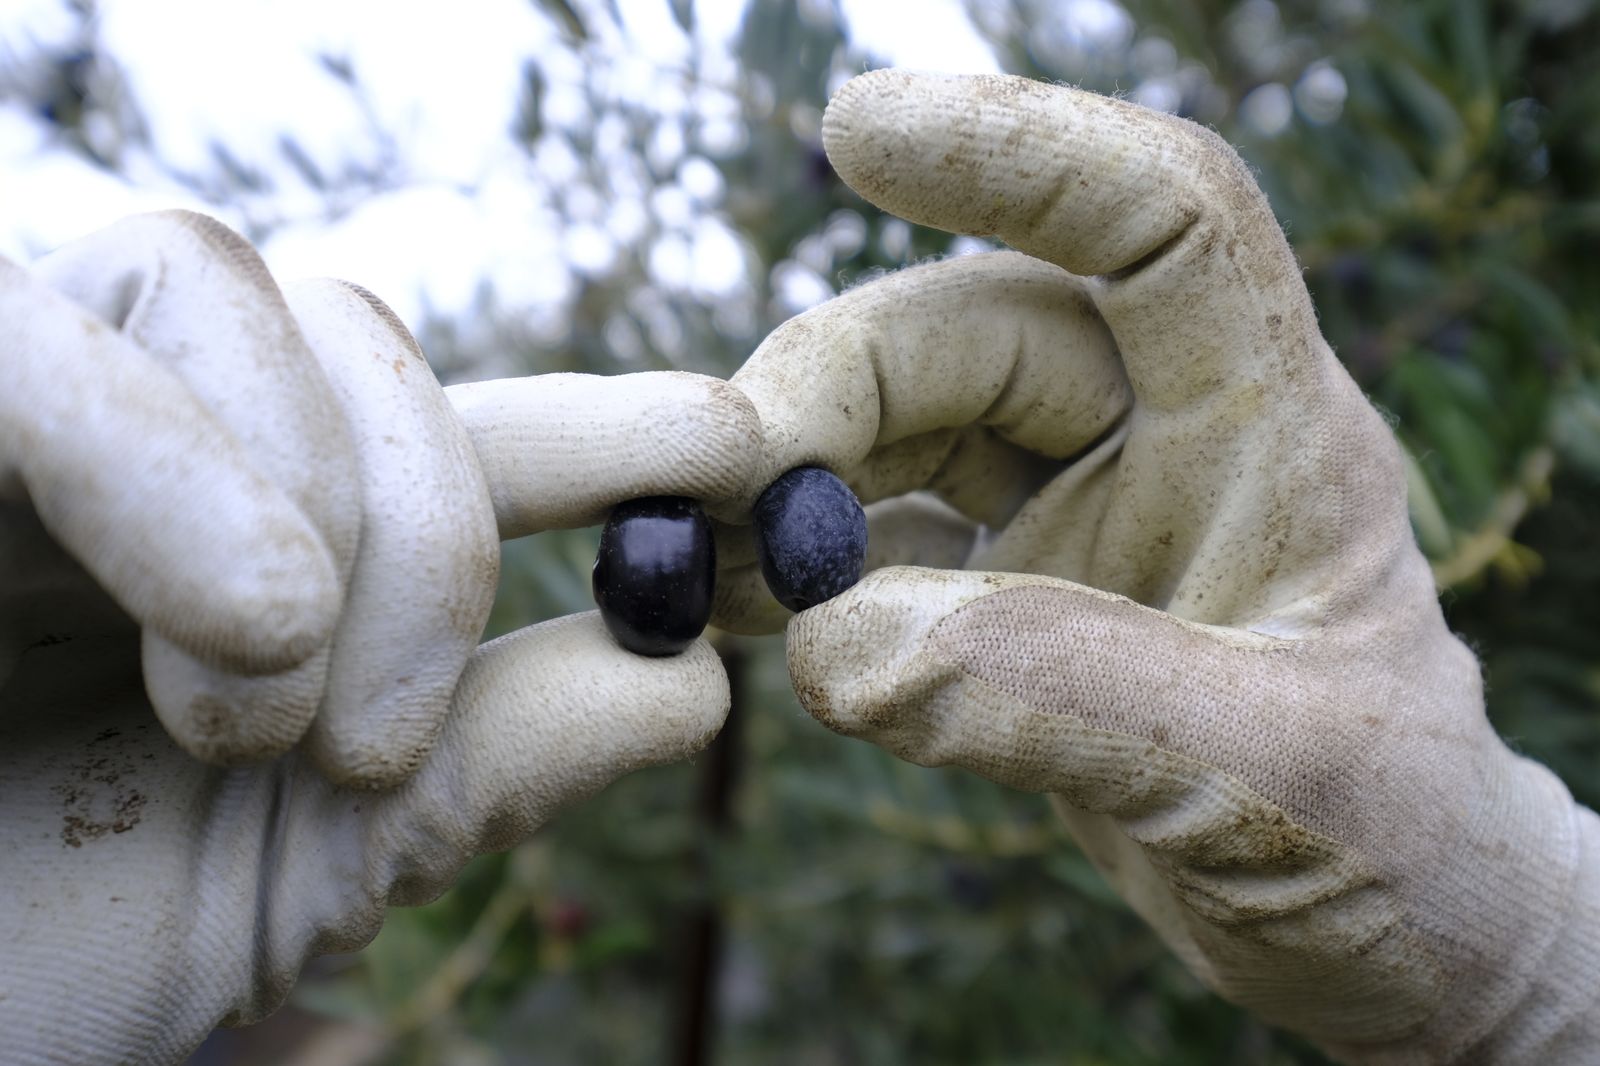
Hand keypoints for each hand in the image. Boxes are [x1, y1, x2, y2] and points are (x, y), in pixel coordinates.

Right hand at [0, 211, 753, 1063]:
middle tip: (376, 742)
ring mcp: (20, 396)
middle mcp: (139, 439)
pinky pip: (46, 344)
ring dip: (313, 509)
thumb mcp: (307, 868)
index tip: (741, 457)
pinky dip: (168, 469)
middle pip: (358, 344)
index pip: (443, 430)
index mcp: (243, 535)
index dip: (602, 425)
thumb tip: (694, 679)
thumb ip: (486, 770)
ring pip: (230, 296)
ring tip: (261, 712)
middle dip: (433, 530)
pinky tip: (242, 629)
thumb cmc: (35, 951)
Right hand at [714, 71, 1599, 1059]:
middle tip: (728, 484)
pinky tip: (736, 610)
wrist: (1389, 935)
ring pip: (906, 431)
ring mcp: (1081, 518)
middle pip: (973, 335)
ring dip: (797, 483)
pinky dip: (800, 570)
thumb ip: (1055, 698)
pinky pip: (881, 546)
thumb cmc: (1390, 846)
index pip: (1161, 222)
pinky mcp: (1019, 600)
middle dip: (835, 389)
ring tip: (704, 563)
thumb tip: (834, 645)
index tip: (858, 125)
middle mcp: (1165, 442)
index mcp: (1269, 429)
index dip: (1021, 153)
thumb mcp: (1260, 776)